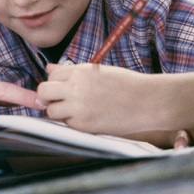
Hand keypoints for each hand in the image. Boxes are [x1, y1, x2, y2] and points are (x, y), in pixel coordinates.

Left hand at [37, 63, 151, 134]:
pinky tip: (88, 119)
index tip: (60, 89)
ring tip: (75, 111)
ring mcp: (78, 107)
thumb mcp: (98, 72)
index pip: (51, 76)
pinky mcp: (84, 125)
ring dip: (58, 111)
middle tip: (57, 101)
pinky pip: (66, 124)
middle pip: (43, 91)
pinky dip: (72, 123)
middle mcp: (76, 88)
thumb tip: (49, 68)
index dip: (55, 83)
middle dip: (47, 97)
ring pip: (51, 111)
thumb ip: (72, 71)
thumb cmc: (126, 84)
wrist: (149, 101)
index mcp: (80, 71)